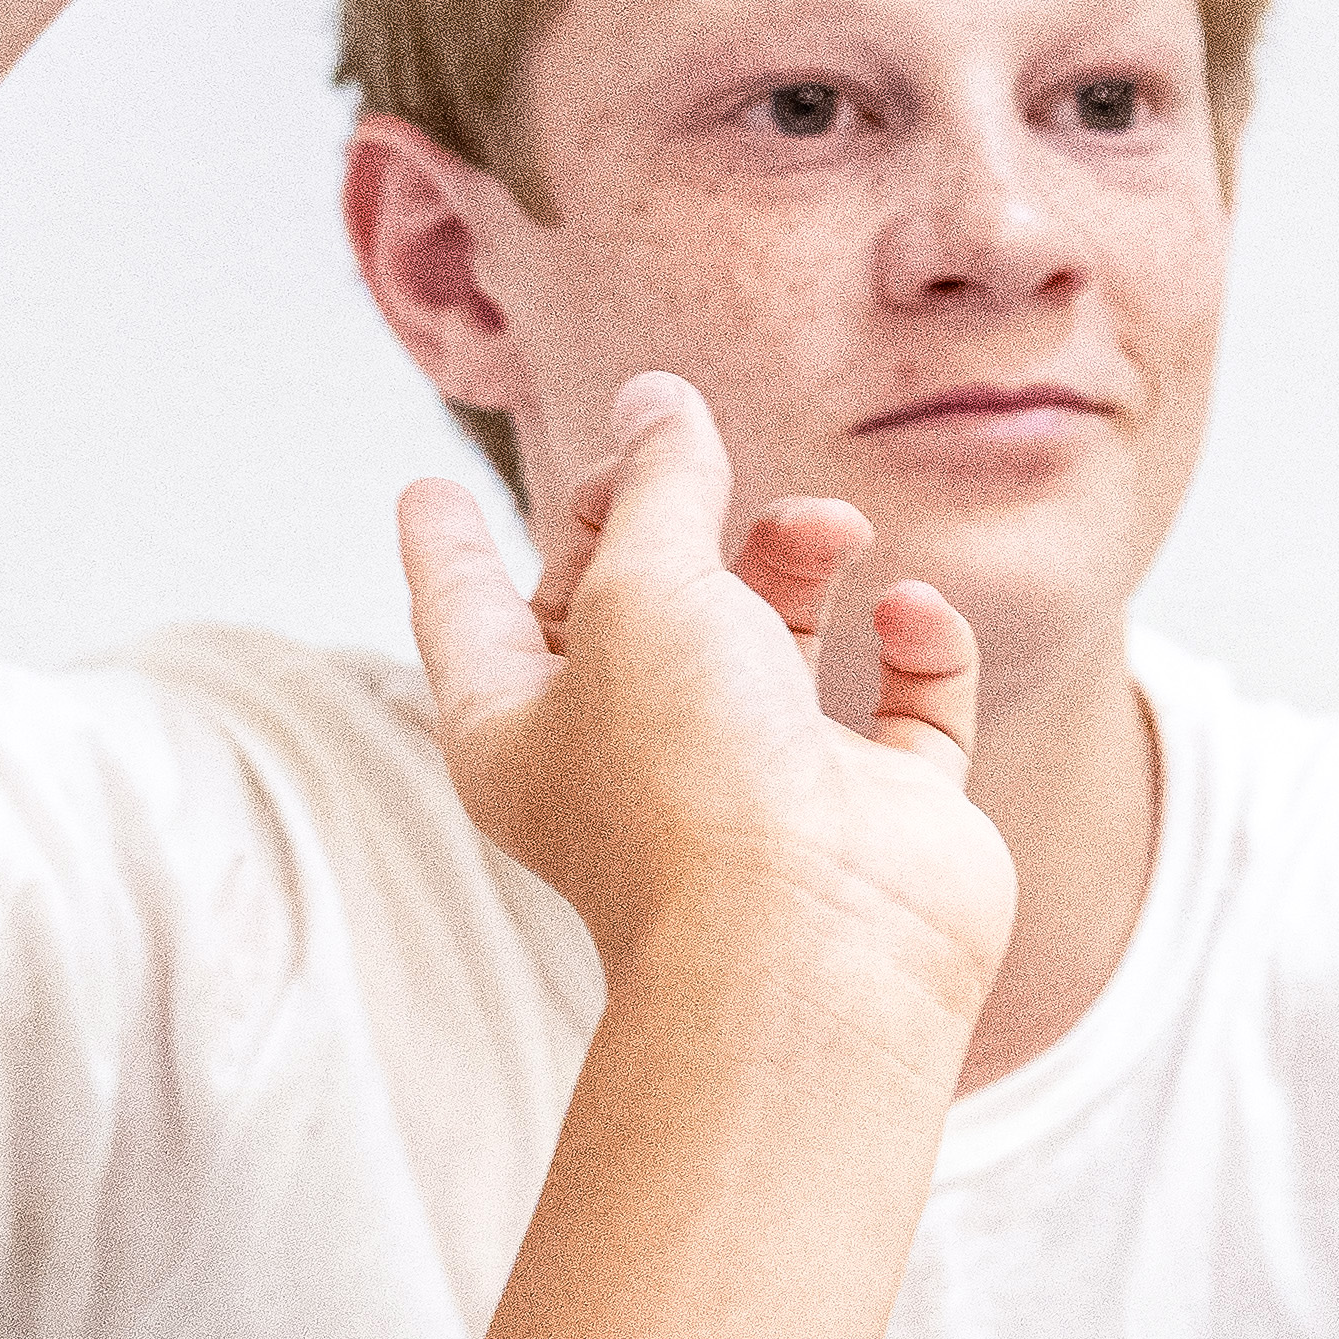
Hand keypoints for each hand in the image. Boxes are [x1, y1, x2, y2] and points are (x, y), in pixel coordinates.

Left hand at [396, 371, 1009, 1024]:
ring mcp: (770, 783)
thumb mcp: (642, 588)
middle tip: (692, 453)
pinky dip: (915, 642)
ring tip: (830, 528)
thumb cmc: (688, 776)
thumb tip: (659, 398)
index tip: (423, 490)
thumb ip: (657, 480)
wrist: (814, 940)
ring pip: (780, 634)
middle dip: (664, 521)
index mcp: (524, 729)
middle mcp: (639, 757)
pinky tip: (908, 609)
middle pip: (638, 606)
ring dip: (800, 557)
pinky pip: (907, 699)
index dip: (448, 549)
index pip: (469, 615)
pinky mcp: (882, 807)